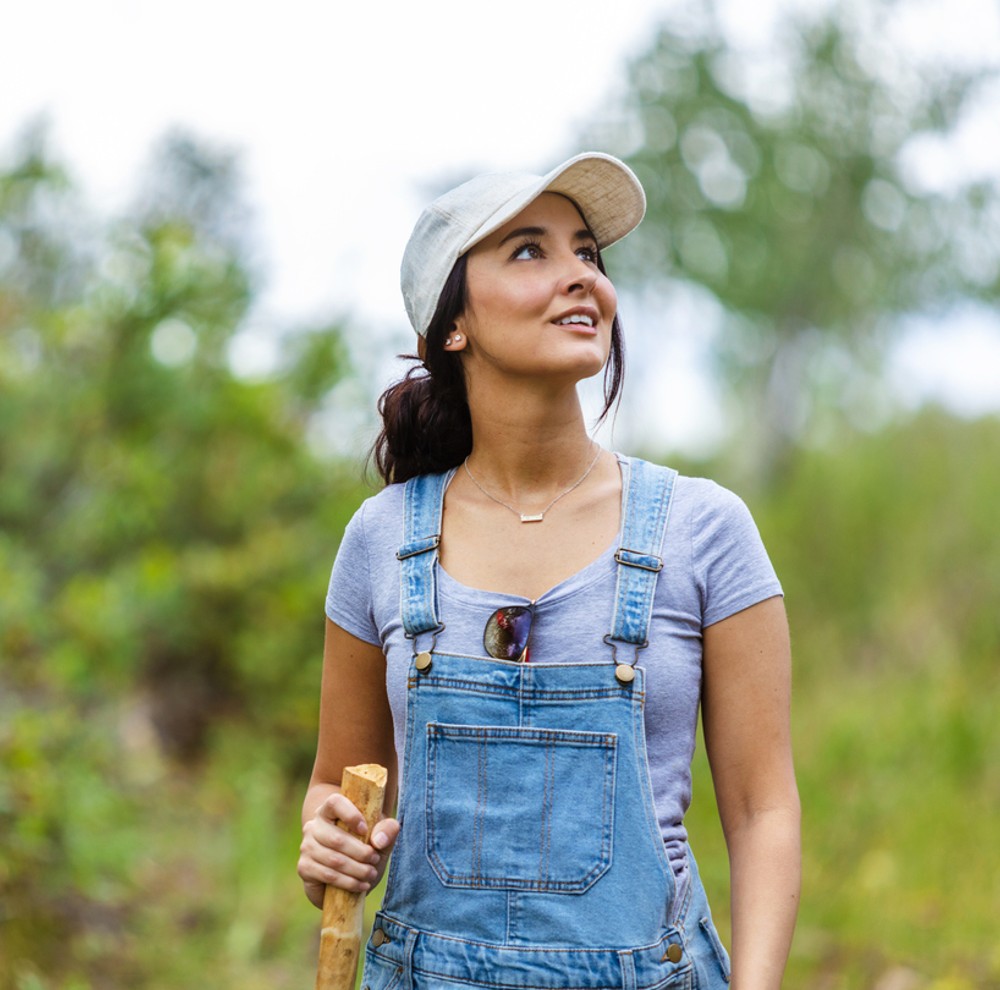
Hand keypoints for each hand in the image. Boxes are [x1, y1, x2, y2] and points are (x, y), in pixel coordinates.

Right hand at [297, 791, 400, 908]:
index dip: (350, 815)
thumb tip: (379, 841)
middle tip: (375, 859)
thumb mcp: (380, 837)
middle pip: (337, 838)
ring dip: (357, 870)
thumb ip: (387, 830)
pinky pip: (327, 875)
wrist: (347, 871)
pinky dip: (348, 882)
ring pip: (333, 859)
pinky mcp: (304, 867)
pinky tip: (361, 885)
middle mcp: (314, 825)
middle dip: (361, 853)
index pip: (334, 802)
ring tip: (371, 874)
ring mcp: (306, 846)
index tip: (365, 830)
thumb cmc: (364, 846)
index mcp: (330, 810)